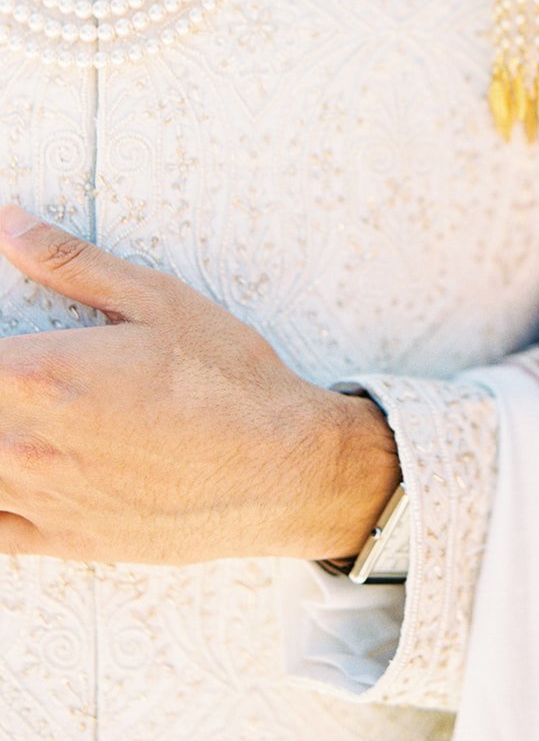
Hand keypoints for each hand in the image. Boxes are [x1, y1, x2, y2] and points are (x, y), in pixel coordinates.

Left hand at [0, 206, 397, 565]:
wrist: (280, 467)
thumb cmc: (227, 379)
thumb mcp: (158, 300)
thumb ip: (72, 264)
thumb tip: (12, 227)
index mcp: (41, 375)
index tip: (10, 345)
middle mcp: (24, 443)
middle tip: (22, 378)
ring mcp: (39, 499)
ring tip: (27, 415)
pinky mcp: (60, 541)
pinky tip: (18, 468)